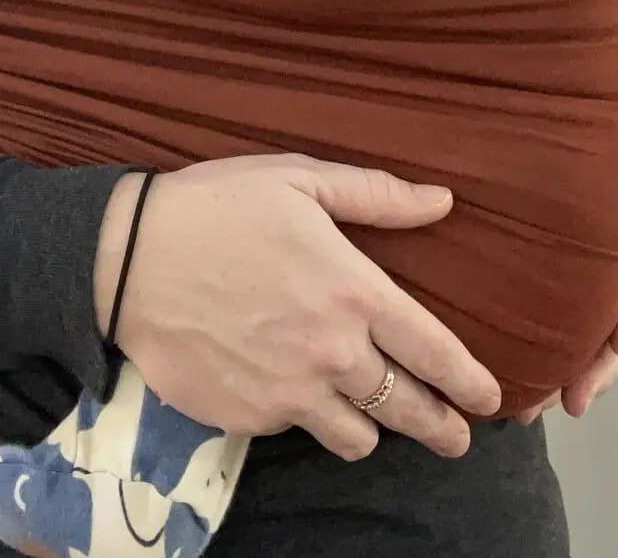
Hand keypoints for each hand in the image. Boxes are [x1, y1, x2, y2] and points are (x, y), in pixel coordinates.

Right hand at [94, 156, 501, 462]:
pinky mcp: (249, 419)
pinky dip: (302, 417)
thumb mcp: (298, 180)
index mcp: (354, 291)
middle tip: (453, 435)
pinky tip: (289, 389)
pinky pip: (295, 430)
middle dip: (441, 428)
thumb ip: (375, 196)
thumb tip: (441, 200)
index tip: (489, 398)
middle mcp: (332, 353)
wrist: (127, 260)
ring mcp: (290, 394)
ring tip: (367, 413)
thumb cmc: (216, 206)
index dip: (470, 382)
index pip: (435, 353)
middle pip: (409, 412)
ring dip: (370, 427)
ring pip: (358, 437)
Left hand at [516, 123, 617, 424]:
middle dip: (599, 371)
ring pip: (581, 351)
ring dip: (563, 383)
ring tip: (535, 409)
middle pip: (613, 333)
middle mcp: (608, 279)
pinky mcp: (542, 310)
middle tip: (576, 398)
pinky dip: (535, 375)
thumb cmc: (576, 167)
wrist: (525, 175)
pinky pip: (548, 349)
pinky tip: (513, 400)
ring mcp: (577, 299)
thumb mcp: (606, 159)